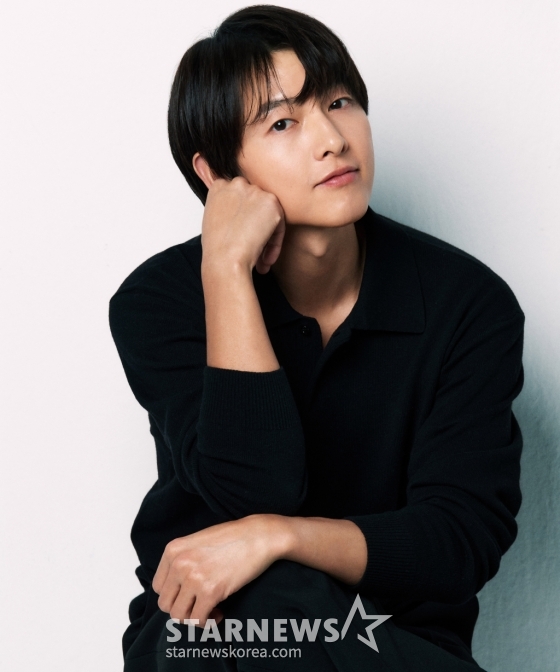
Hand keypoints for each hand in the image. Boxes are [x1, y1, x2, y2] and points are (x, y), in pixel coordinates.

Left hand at [152, 514, 288, 627]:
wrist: (258, 536)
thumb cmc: (232, 538)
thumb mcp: (197, 542)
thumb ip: (182, 560)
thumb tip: (176, 589)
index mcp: (173, 550)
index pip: (158, 587)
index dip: (174, 595)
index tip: (189, 596)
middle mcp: (179, 563)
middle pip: (165, 604)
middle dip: (183, 609)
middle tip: (200, 605)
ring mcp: (193, 577)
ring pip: (179, 616)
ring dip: (194, 618)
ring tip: (210, 610)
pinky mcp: (210, 591)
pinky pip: (198, 620)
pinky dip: (207, 622)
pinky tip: (219, 613)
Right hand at [200, 176, 285, 274]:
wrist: (224, 259)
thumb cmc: (216, 248)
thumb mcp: (213, 221)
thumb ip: (226, 211)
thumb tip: (241, 217)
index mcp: (219, 187)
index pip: (238, 197)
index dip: (243, 218)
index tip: (241, 235)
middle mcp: (237, 184)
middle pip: (255, 204)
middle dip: (256, 226)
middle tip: (252, 248)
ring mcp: (255, 192)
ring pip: (268, 214)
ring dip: (266, 237)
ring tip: (260, 259)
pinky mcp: (271, 203)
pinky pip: (279, 224)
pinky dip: (275, 243)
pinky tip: (264, 259)